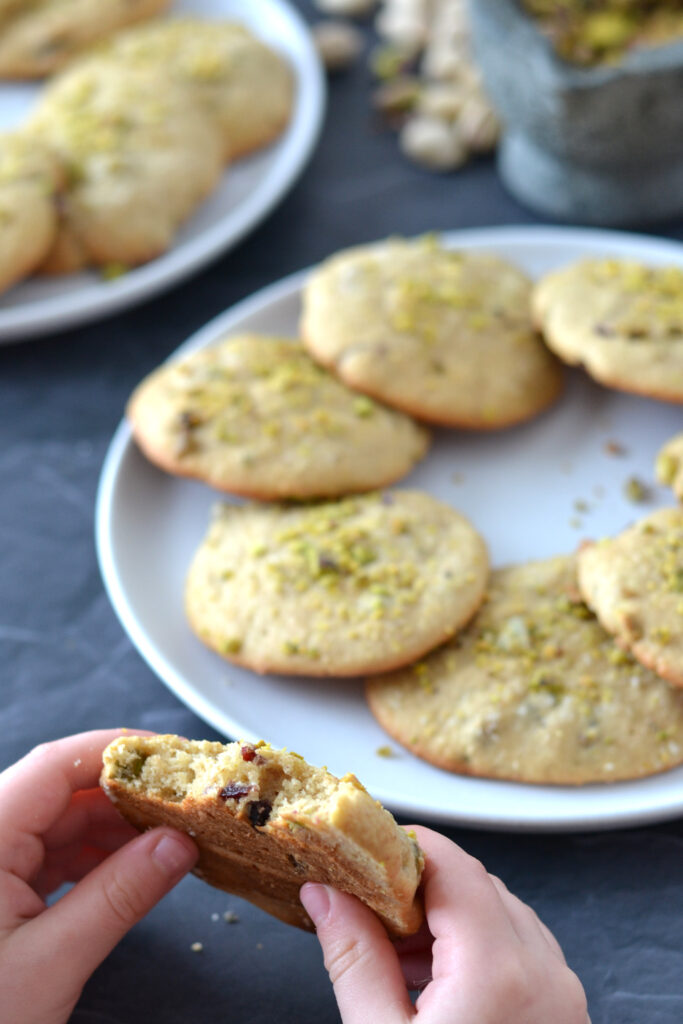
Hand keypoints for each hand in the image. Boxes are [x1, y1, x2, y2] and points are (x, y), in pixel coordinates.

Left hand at [0, 729, 197, 1023]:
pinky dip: (94, 858)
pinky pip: (50, 855)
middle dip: (124, 794)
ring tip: (168, 838)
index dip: (114, 749)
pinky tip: (133, 867)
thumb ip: (119, 896)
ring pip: (58, 822)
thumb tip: (178, 843)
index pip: (52, 766)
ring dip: (114, 828)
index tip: (171, 755)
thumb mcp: (51, 963)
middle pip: (59, 791)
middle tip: (183, 803)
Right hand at [300, 825, 588, 1023]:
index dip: (403, 846)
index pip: (452, 865)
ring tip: (396, 950)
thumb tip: (325, 895)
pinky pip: (522, 953)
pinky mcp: (566, 1018)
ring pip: (502, 916)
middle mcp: (545, 973)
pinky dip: (477, 948)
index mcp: (499, 971)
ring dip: (448, 918)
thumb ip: (353, 955)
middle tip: (367, 905)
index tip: (362, 850)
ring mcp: (564, 997)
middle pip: (478, 887)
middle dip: (420, 887)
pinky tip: (435, 981)